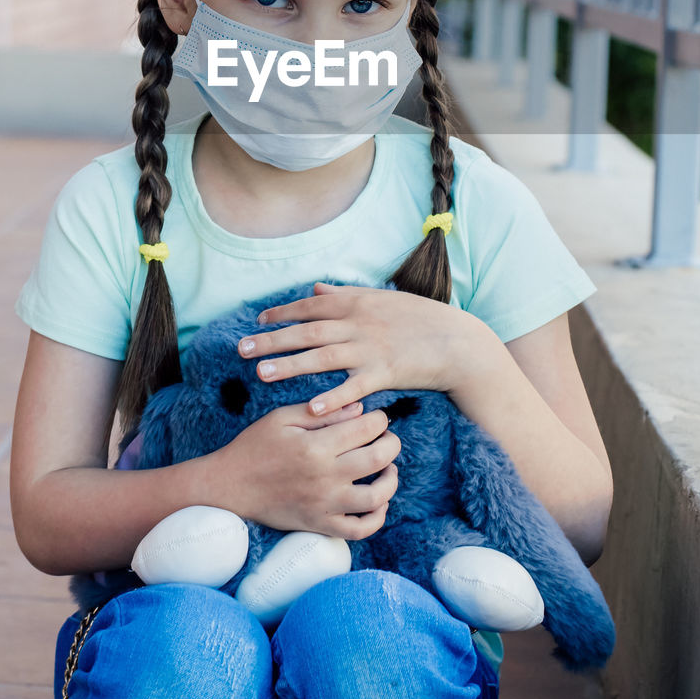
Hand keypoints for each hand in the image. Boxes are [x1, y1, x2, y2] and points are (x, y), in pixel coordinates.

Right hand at [214, 399, 400, 539]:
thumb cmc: (255, 446)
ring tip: (388, 468)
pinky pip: (359, 530)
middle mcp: (325, 477)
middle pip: (379, 459)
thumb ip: (323, 413)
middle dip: (392, 443)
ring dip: (391, 480)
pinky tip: (378, 502)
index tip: (377, 417)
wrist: (230, 487)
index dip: (380, 419)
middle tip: (387, 438)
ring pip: (377, 498)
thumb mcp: (283, 418)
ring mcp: (324, 505)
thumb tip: (361, 410)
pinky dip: (377, 518)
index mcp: (315, 446)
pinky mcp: (320, 525)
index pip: (366, 428)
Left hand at [238, 282, 471, 414]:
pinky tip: (312, 408)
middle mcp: (357, 324)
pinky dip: (332, 397)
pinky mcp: (384, 373)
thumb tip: (316, 289)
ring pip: (322, 357)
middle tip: (242, 349)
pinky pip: (353, 387)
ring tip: (262, 375)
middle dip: (272, 340)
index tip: (258, 321)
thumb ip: (345, 295)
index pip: (309, 308)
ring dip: (290, 366)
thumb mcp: (381, 298)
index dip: (282, 314)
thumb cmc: (419, 319)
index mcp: (355, 304)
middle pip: (306, 332)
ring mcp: (369, 348)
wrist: (456, 341)